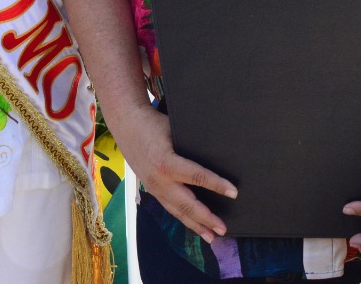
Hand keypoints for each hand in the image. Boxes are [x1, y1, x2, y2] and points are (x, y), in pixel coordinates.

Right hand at [115, 105, 235, 242]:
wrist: (127, 125)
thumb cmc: (154, 123)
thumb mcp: (175, 129)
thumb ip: (192, 145)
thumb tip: (216, 153)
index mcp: (166, 163)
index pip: (197, 177)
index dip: (217, 185)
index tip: (233, 193)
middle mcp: (160, 180)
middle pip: (187, 204)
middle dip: (206, 219)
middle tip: (223, 229)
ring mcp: (154, 188)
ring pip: (177, 211)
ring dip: (195, 225)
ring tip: (211, 237)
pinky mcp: (152, 190)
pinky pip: (170, 208)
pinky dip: (183, 218)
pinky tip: (194, 225)